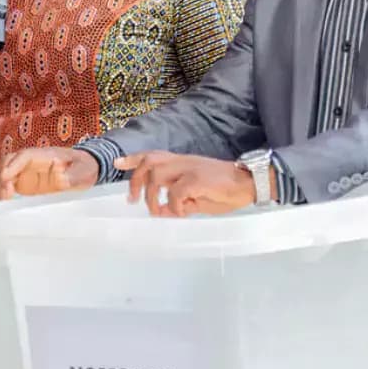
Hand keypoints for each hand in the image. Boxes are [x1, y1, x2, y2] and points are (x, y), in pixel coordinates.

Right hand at [0, 148, 98, 200]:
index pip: (24, 156)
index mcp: (45, 155)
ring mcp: (26, 172)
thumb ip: (73, 175)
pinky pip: (7, 186)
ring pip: (4, 174)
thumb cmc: (84, 166)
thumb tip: (60, 178)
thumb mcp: (84, 170)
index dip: (13, 165)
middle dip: (2, 177)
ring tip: (2, 201)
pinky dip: (2, 194)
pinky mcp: (25, 184)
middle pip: (8, 163)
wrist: (86, 170)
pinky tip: (3, 204)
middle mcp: (31, 162)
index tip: (6, 177)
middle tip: (5, 194)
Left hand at [117, 152, 255, 217]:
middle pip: (149, 162)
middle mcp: (183, 162)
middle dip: (136, 180)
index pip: (153, 155)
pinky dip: (174, 205)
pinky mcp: (198, 179)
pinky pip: (176, 192)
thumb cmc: (225, 190)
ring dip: (152, 196)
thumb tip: (162, 212)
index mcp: (182, 163)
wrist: (249, 183)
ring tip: (157, 211)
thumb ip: (178, 203)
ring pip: (157, 175)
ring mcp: (190, 169)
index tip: (118, 163)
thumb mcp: (197, 199)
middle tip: (133, 199)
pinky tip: (180, 213)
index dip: (133, 159)